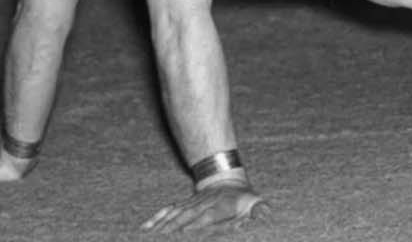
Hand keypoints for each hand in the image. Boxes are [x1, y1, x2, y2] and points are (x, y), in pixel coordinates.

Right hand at [142, 179, 268, 232]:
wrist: (225, 177)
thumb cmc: (241, 196)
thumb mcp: (253, 200)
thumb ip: (258, 209)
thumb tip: (266, 211)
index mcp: (217, 207)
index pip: (204, 220)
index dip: (194, 227)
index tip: (183, 234)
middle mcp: (200, 206)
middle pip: (184, 220)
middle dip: (171, 232)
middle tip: (158, 240)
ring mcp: (189, 205)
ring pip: (173, 216)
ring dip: (161, 227)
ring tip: (148, 237)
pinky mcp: (182, 206)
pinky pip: (167, 212)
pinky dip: (156, 220)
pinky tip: (145, 228)